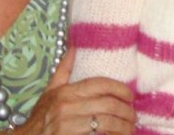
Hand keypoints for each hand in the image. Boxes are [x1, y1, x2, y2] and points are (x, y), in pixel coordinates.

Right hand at [16, 52, 136, 134]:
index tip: (130, 96)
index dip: (120, 89)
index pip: (100, 84)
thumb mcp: (50, 92)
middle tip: (133, 115)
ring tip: (129, 127)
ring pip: (107, 122)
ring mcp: (68, 125)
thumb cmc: (40, 117)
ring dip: (123, 125)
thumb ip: (64, 70)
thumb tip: (74, 46)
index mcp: (65, 92)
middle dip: (126, 111)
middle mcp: (66, 107)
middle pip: (108, 104)